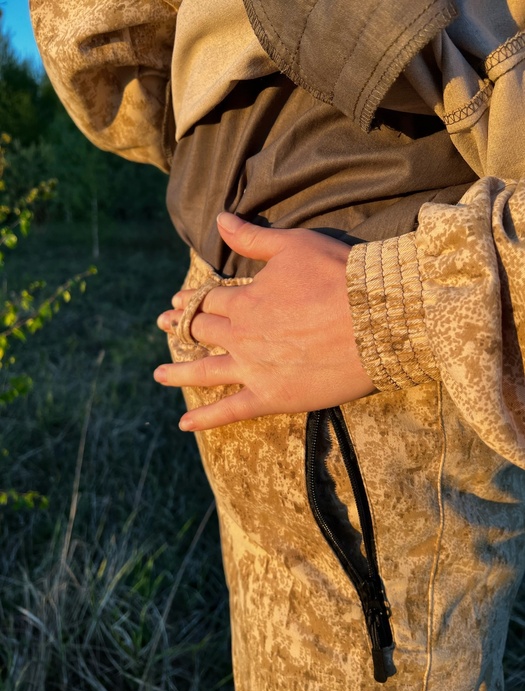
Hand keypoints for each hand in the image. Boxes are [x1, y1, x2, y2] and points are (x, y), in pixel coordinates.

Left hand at [154, 213, 374, 429]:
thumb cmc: (338, 277)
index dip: (190, 299)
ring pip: (205, 371)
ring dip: (179, 373)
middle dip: (180, 327)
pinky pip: (230, 411)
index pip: (208, 299)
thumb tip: (219, 218)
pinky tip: (184, 423)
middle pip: (202, 332)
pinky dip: (206, 418)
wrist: (375, 321)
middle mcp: (242, 335)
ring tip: (159, 375)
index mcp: (246, 300)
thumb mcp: (293, 246)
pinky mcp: (272, 397)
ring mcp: (254, 369)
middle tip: (163, 326)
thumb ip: (252, 238)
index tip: (176, 301)